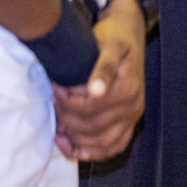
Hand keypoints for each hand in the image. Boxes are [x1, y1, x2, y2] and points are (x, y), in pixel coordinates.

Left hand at [52, 0, 145, 161]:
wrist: (129, 34)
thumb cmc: (116, 38)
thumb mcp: (110, 45)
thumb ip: (105, 67)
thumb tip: (96, 91)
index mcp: (129, 89)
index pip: (91, 109)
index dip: (68, 102)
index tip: (55, 88)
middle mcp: (133, 107)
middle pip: (92, 126)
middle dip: (67, 117)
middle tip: (53, 102)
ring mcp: (132, 118)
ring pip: (100, 142)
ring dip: (74, 137)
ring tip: (57, 120)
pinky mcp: (128, 124)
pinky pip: (110, 148)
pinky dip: (88, 152)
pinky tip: (68, 143)